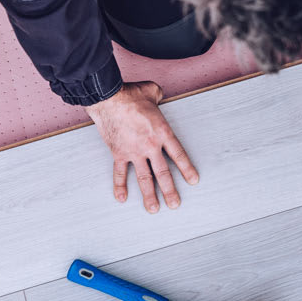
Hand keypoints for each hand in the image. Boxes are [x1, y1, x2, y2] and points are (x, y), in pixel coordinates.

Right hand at [85, 81, 198, 212]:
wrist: (108, 99)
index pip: (178, 155)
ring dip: (149, 195)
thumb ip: (159, 96)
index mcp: (162, 132)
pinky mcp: (119, 153)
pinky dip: (120, 185)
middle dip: (170, 190)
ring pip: (144, 178)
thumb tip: (159, 94)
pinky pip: (120, 172)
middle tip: (175, 204)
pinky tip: (122, 198)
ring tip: (154, 209)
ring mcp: (134, 152)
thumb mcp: (152, 91)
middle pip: (163, 173)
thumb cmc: (130, 95)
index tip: (193, 181)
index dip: (187, 169)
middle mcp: (150, 146)